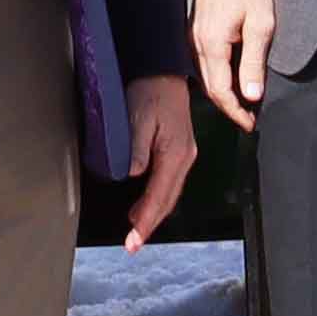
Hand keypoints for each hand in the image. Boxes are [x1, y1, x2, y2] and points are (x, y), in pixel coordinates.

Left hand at [116, 76, 200, 245]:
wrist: (163, 71)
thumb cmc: (150, 90)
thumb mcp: (139, 116)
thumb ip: (136, 147)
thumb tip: (132, 175)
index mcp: (175, 153)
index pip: (159, 195)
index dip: (146, 220)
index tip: (134, 239)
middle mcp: (184, 158)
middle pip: (168, 200)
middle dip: (150, 224)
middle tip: (133, 244)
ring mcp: (183, 155)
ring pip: (169, 194)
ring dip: (153, 214)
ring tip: (135, 231)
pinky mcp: (178, 151)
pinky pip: (168, 183)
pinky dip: (156, 199)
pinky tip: (143, 206)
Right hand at [189, 0, 278, 129]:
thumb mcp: (261, 23)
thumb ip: (254, 62)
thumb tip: (252, 95)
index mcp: (212, 44)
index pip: (221, 91)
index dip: (235, 112)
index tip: (250, 124)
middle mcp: (197, 44)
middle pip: (210, 88)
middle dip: (229, 107)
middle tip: (249, 119)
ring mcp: (193, 37)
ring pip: (205, 77)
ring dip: (222, 93)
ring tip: (243, 104)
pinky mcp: (195, 31)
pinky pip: (203, 63)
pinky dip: (216, 77)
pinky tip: (232, 79)